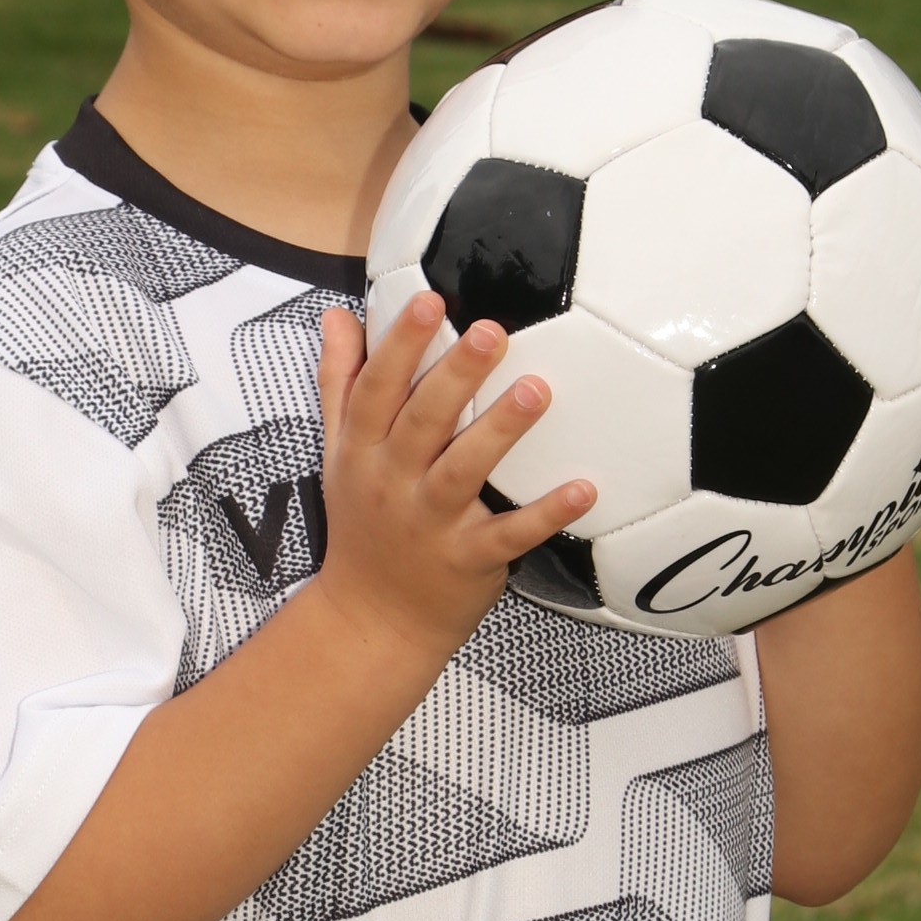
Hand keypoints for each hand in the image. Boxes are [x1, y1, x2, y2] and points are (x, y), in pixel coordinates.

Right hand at [312, 294, 592, 670]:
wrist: (370, 620)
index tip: (428, 300)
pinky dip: (546, 513)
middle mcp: (393, 483)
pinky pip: (510, 535)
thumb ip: (340, 385)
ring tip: (538, 391)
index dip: (400, 344)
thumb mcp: (337, 455)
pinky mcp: (469, 560)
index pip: (377, 389)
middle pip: (422, 421)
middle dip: (455, 375)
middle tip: (493, 331)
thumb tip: (336, 318)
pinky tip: (584, 488)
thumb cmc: (362, 527)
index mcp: (363, 451)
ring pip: (464, 471)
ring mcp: (431, 523)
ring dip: (501, 431)